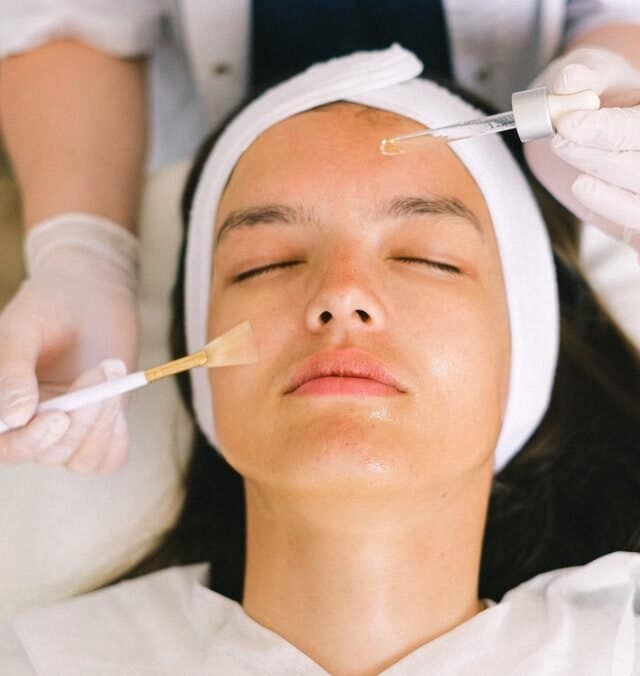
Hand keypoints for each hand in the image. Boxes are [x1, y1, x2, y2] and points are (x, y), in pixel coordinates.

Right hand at [0, 213, 138, 471]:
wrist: (91, 291)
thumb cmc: (49, 304)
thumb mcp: (23, 330)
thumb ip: (13, 372)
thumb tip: (14, 418)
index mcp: (3, 404)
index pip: (5, 446)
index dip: (28, 442)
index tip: (59, 418)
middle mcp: (32, 423)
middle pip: (48, 452)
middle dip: (80, 419)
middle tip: (100, 372)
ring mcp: (69, 426)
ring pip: (80, 458)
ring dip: (102, 422)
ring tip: (112, 369)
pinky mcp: (101, 423)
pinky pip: (108, 459)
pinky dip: (116, 439)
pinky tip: (118, 402)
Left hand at [524, 47, 639, 255]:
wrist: (591, 123)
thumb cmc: (598, 94)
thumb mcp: (592, 74)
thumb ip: (583, 76)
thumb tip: (570, 80)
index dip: (607, 128)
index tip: (568, 123)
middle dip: (598, 156)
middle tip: (559, 141)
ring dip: (602, 187)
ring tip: (570, 163)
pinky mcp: (638, 215)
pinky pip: (633, 222)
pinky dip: (609, 207)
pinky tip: (582, 186)